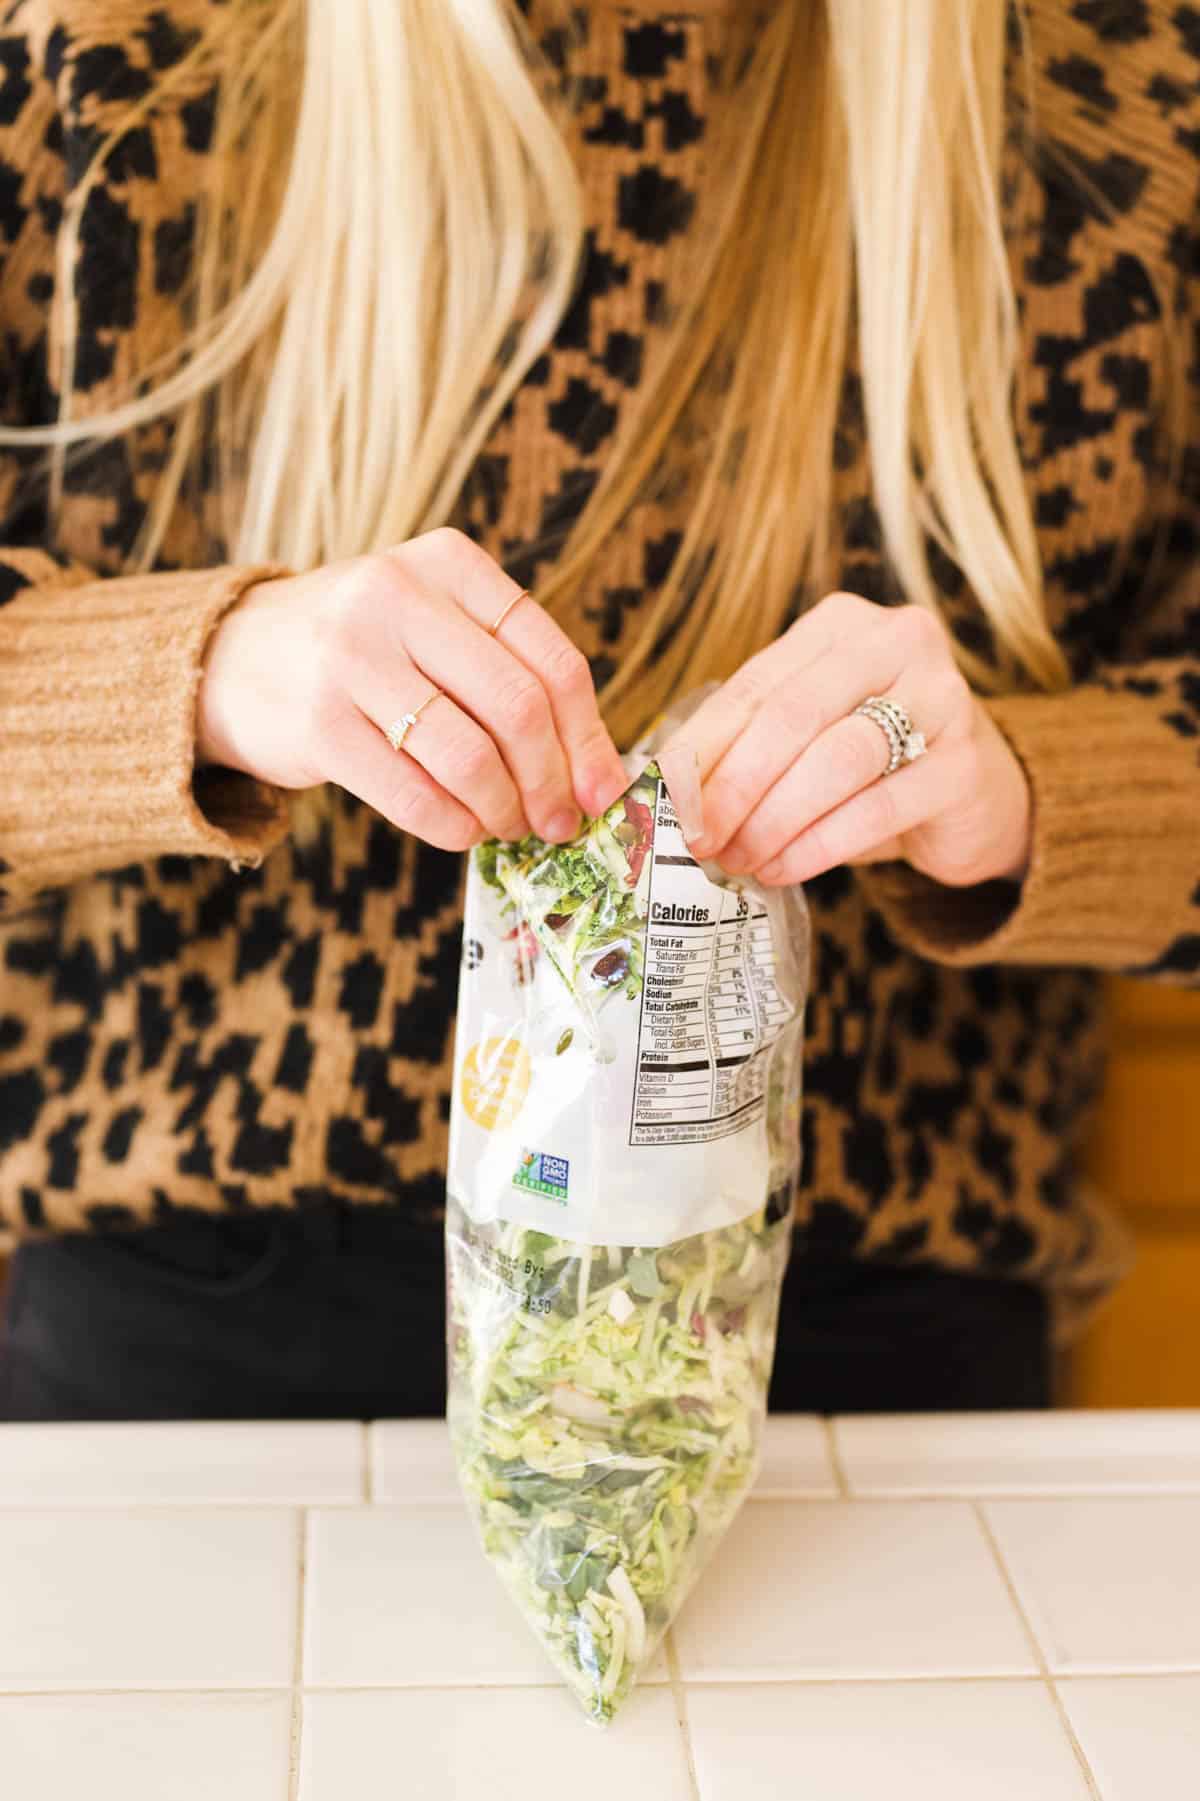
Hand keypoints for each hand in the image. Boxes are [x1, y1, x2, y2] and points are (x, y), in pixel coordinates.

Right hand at [197, 528, 627, 851]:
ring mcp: (350, 657)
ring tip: (507, 825)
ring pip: (470, 757)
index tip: (604, 792)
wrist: (232, 658)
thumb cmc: (366, 653)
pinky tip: (463, 831)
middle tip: (558, 823)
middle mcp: (398, 596)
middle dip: (551, 782)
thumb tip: (598, 774)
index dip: (589, 738)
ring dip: (503, 809)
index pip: (552, 659)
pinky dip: (454, 826)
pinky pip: (414, 794)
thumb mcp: (436, 625)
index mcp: (449, 563)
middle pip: (519, 708)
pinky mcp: (317, 723)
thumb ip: (510, 676)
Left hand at [662, 592, 1032, 888]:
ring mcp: (942, 698)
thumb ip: (741, 748)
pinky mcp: (965, 766)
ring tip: (737, 859)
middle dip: (734, 785)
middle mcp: (897, 643)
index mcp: (840, 625)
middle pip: (793, 716)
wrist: (972, 797)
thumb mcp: (802, 741)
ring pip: (837, 759)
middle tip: (698, 839)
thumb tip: (655, 790)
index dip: (701, 748)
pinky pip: (879, 808)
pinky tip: (783, 869)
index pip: (753, 687)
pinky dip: (819, 845)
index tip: (661, 801)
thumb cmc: (868, 766)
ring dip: (775, 818)